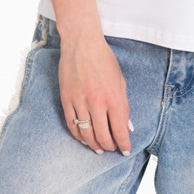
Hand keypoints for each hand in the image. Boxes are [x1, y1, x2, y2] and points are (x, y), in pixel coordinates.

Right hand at [58, 34, 132, 155]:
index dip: (123, 144)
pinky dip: (78, 135)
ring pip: (86, 134)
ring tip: (98, 148)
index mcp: (113, 97)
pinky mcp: (66, 99)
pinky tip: (83, 138)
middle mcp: (96, 102)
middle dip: (109, 146)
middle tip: (111, 149)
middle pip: (102, 136)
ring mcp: (79, 101)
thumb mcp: (121, 81)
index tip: (125, 150)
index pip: (120, 130)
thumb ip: (124, 105)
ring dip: (93, 144)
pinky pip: (71, 124)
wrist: (82, 43)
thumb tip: (127, 127)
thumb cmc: (104, 60)